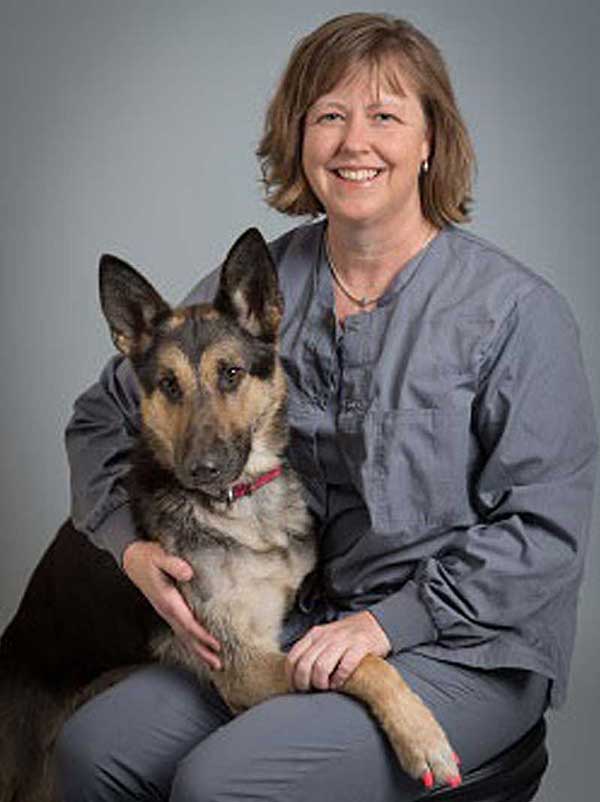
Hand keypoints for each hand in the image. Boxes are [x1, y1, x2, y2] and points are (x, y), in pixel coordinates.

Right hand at [122, 540, 221, 670]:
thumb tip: (188, 573)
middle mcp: (167, 611)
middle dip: (202, 651)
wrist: (133, 560)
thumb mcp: (159, 556)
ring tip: (213, 663)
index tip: (216, 644)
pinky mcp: (168, 610)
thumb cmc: (148, 557)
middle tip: (218, 665)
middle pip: (187, 636)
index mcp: (168, 601)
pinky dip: (192, 640)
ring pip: (184, 636)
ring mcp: (166, 612)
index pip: (188, 623)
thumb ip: (173, 564)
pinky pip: (181, 629)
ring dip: (198, 650)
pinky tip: (199, 645)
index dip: (202, 635)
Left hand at [285, 611, 390, 691]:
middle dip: (305, 683)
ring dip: (321, 683)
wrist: (375, 624)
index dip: (291, 677)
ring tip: (326, 687)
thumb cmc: (347, 638)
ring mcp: (343, 640)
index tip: (296, 688)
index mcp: (314, 635)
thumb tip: (295, 677)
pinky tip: (340, 683)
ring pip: (321, 667)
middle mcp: (326, 636)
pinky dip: (339, 679)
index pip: (292, 658)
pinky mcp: (360, 646)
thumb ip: (311, 652)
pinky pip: (345, 666)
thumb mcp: (324, 639)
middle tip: (311, 690)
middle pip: (305, 665)